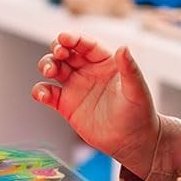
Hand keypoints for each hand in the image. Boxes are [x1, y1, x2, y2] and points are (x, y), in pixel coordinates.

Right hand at [31, 33, 158, 174]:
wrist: (132, 142)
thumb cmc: (139, 113)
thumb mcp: (137, 90)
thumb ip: (130, 69)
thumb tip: (124, 48)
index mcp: (104, 61)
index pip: (85, 44)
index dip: (74, 38)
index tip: (64, 38)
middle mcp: (87, 70)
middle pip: (65, 52)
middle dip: (57, 48)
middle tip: (58, 54)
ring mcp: (75, 86)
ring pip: (53, 67)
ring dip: (47, 65)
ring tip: (50, 72)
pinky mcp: (65, 104)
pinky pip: (47, 93)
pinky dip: (40, 91)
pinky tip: (43, 95)